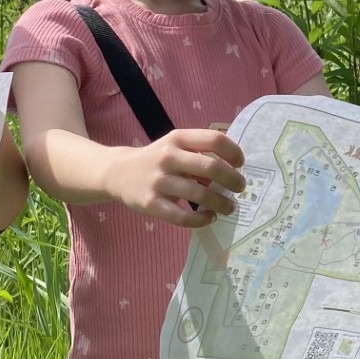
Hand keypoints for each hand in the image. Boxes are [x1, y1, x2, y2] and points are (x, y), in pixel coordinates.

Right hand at [107, 129, 245, 226]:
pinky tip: (210, 218)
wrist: (118, 173)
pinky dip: (201, 220)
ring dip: (221, 203)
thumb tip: (234, 168)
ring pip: (200, 194)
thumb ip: (200, 151)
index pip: (214, 139)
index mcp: (178, 138)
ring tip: (230, 207)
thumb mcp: (175, 146)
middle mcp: (168, 157)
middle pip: (211, 167)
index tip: (241, 164)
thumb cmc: (157, 159)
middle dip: (232, 180)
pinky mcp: (150, 204)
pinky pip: (182, 216)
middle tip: (240, 188)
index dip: (233, 152)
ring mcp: (158, 181)